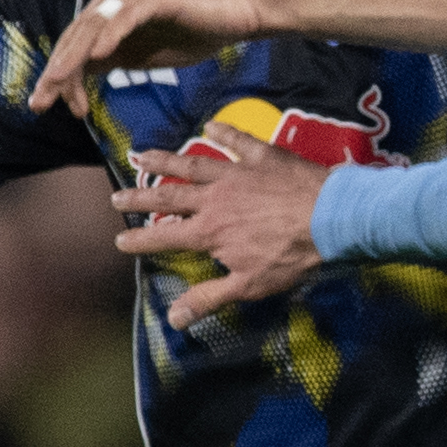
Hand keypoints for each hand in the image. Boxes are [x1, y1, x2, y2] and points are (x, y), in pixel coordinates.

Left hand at [30, 0, 264, 113]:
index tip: (47, 106)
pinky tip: (98, 55)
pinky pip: (128, 16)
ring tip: (58, 80)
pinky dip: (111, 34)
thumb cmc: (191, 32)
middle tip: (40, 101)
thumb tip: (78, 77)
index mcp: (108, 14)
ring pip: (95, 26)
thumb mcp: (142, 55)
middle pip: (75, 37)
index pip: (73, 47)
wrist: (234, 13)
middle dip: (55, 71)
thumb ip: (111, 60)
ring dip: (74, 56)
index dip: (58, 77)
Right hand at [113, 131, 327, 325]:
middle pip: (169, 196)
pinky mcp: (261, 157)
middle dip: (140, 196)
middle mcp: (214, 198)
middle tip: (116, 196)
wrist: (330, 217)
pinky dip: (222, 132)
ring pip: (193, 164)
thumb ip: (208, 298)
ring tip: (142, 154)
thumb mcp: (248, 285)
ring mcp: (236, 173)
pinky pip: (237, 141)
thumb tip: (173, 319)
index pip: (165, 236)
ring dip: (166, 160)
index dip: (141, 240)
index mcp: (208, 232)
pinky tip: (209, 127)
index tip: (120, 240)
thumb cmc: (291, 256)